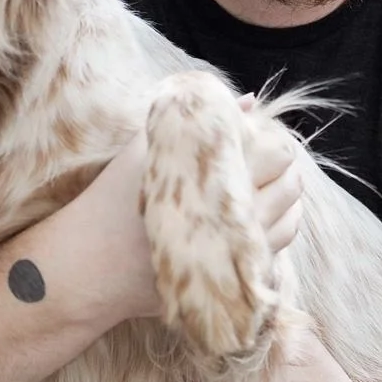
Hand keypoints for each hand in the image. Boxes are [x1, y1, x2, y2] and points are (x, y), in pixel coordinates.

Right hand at [66, 94, 305, 323]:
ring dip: (287, 203)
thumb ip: (197, 122)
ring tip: (273, 188)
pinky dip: (276, 233)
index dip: (271, 142)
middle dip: (285, 171)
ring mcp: (234, 253)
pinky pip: (274, 256)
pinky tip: (264, 220)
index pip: (275, 154)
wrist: (93, 264)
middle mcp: (232, 217)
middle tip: (269, 162)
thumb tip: (250, 102)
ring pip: (288, 224)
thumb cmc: (114, 199)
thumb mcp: (146, 150)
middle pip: (288, 188)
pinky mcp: (229, 278)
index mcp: (214, 178)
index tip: (257, 140)